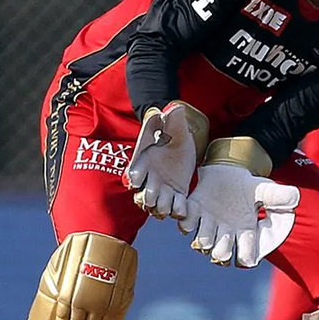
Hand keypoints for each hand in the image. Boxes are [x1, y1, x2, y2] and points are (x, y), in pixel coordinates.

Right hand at [124, 101, 207, 219]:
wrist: (184, 149)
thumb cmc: (175, 138)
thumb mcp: (177, 130)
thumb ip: (173, 122)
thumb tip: (174, 109)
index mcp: (144, 163)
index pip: (134, 172)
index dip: (134, 177)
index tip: (136, 180)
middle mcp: (149, 179)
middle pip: (143, 194)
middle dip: (148, 197)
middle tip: (155, 196)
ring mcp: (161, 190)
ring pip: (156, 205)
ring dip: (161, 207)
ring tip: (168, 207)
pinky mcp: (175, 197)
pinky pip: (174, 208)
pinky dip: (177, 211)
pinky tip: (184, 209)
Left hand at [180, 160, 299, 268]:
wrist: (227, 172)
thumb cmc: (249, 186)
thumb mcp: (266, 189)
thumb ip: (280, 196)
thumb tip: (295, 199)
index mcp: (245, 232)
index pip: (246, 254)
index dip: (246, 258)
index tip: (247, 258)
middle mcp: (225, 234)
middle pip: (220, 254)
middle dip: (221, 252)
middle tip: (223, 244)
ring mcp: (208, 224)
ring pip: (202, 243)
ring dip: (203, 238)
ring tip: (208, 224)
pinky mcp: (193, 212)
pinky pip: (186, 224)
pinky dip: (186, 222)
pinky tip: (191, 212)